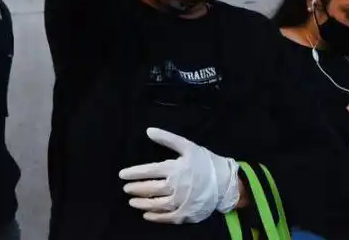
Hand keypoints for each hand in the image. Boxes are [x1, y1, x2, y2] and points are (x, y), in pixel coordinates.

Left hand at [118, 127, 238, 223]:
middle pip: (150, 188)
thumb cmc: (206, 162)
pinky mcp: (186, 214)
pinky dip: (155, 217)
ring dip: (142, 203)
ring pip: (156, 204)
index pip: (148, 171)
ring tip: (132, 202)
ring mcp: (180, 202)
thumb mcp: (188, 146)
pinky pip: (167, 217)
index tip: (122, 175)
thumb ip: (167, 138)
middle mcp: (175, 187)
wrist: (226, 182)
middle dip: (135, 188)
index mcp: (174, 169)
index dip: (134, 173)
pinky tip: (146, 215)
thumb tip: (149, 130)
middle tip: (126, 188)